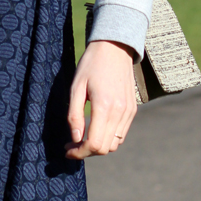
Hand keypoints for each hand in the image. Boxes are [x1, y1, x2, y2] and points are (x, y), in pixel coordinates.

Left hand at [65, 39, 137, 159]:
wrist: (114, 47)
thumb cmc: (91, 64)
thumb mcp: (76, 87)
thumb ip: (74, 115)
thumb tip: (75, 138)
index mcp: (104, 107)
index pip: (94, 144)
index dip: (79, 152)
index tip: (67, 149)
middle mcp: (120, 112)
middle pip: (104, 149)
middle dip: (86, 151)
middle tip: (72, 144)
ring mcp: (129, 112)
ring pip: (114, 144)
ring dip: (98, 146)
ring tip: (83, 137)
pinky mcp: (132, 110)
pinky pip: (121, 134)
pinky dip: (108, 138)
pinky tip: (96, 128)